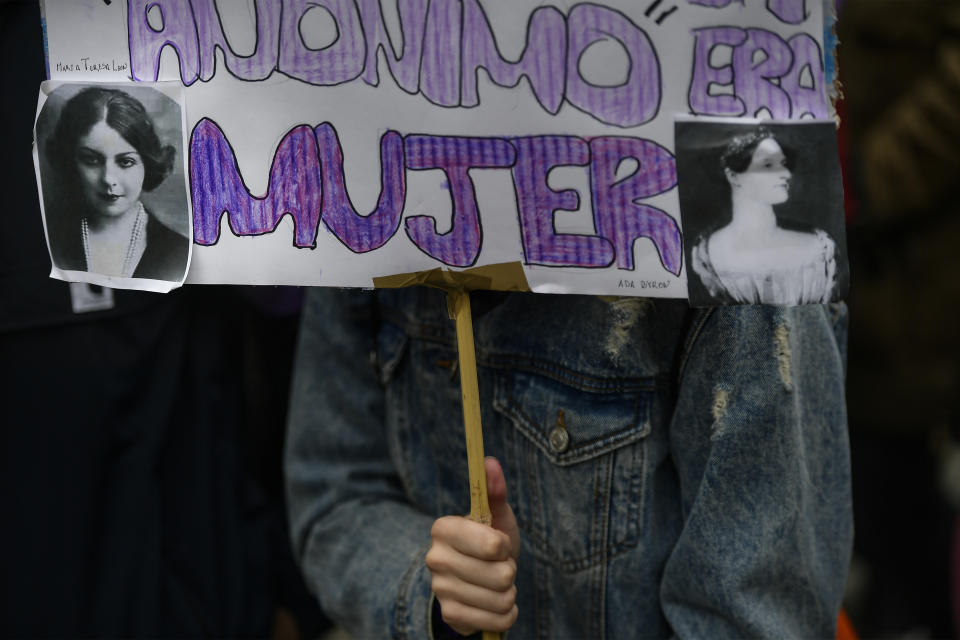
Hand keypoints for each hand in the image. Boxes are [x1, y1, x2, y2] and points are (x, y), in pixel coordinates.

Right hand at [426, 457, 520, 634]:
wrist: (479, 580)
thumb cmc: (490, 543)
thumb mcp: (496, 517)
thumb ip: (494, 491)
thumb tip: (490, 461)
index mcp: (443, 528)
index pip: (492, 546)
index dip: (504, 547)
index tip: (499, 544)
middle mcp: (435, 558)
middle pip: (501, 576)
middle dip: (509, 571)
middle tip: (498, 565)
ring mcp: (440, 589)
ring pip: (501, 600)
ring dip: (508, 593)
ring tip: (496, 583)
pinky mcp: (450, 615)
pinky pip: (496, 621)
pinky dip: (505, 614)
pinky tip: (494, 603)